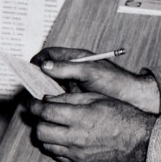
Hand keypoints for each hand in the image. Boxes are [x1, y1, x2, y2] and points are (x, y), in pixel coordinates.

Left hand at [26, 92, 155, 161]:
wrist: (138, 140)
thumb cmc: (119, 114)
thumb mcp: (95, 98)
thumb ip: (69, 99)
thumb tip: (46, 99)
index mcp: (80, 117)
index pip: (45, 111)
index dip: (34, 106)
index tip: (31, 102)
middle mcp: (76, 138)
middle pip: (41, 131)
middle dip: (38, 121)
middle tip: (41, 115)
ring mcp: (78, 154)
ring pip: (47, 146)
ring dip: (46, 134)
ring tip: (53, 126)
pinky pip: (58, 156)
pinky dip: (57, 146)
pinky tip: (64, 138)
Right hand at [32, 47, 159, 111]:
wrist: (132, 98)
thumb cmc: (114, 81)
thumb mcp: (90, 72)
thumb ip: (67, 68)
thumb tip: (45, 66)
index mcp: (76, 58)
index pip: (50, 54)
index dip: (38, 60)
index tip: (30, 69)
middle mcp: (72, 70)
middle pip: (47, 70)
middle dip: (36, 76)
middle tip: (28, 86)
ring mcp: (73, 84)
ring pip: (50, 85)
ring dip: (42, 90)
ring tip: (35, 98)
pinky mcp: (75, 97)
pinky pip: (58, 97)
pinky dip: (50, 100)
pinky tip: (47, 107)